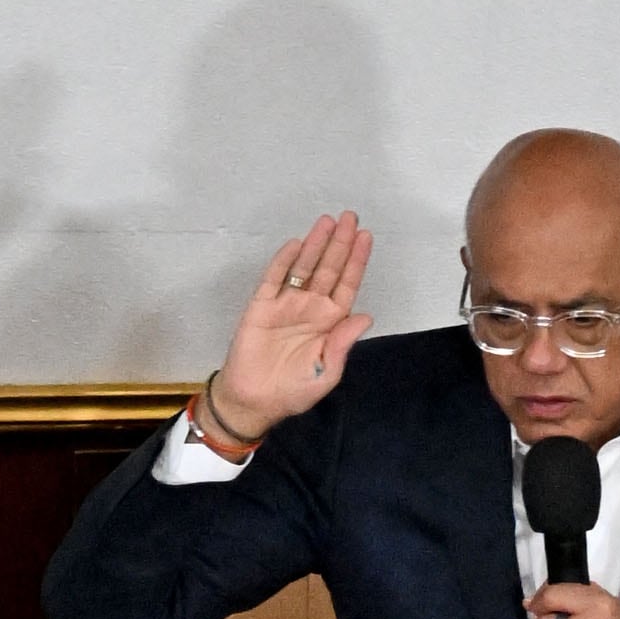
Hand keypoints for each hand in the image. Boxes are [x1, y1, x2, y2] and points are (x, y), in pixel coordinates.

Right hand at [209, 212, 375, 436]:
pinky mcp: (261, 306)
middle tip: (350, 217)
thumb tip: (365, 316)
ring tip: (327, 222)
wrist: (254, 401)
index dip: (356, 261)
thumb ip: (343, 344)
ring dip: (315, 245)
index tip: (365, 237)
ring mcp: (285, 304)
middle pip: (328, 268)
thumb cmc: (293, 391)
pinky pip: (273, 278)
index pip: (347, 284)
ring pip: (303, 267)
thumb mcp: (326, 373)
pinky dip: (284, 261)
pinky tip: (296, 244)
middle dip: (340, 243)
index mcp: (329, 322)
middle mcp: (310, 307)